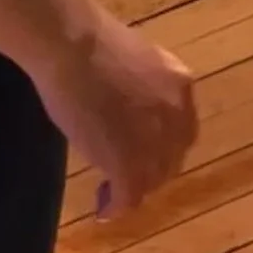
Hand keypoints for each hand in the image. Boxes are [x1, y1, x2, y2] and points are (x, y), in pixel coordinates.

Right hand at [39, 14, 198, 217]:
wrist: (71, 46)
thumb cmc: (88, 43)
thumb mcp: (135, 63)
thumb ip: (143, 90)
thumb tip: (130, 110)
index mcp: (180, 85)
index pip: (181, 131)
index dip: (162, 149)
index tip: (141, 155)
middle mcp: (177, 115)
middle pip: (171, 159)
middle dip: (150, 172)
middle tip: (124, 177)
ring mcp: (155, 142)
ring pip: (152, 180)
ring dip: (133, 189)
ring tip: (111, 194)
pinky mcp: (129, 164)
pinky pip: (127, 196)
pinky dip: (115, 207)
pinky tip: (103, 209)